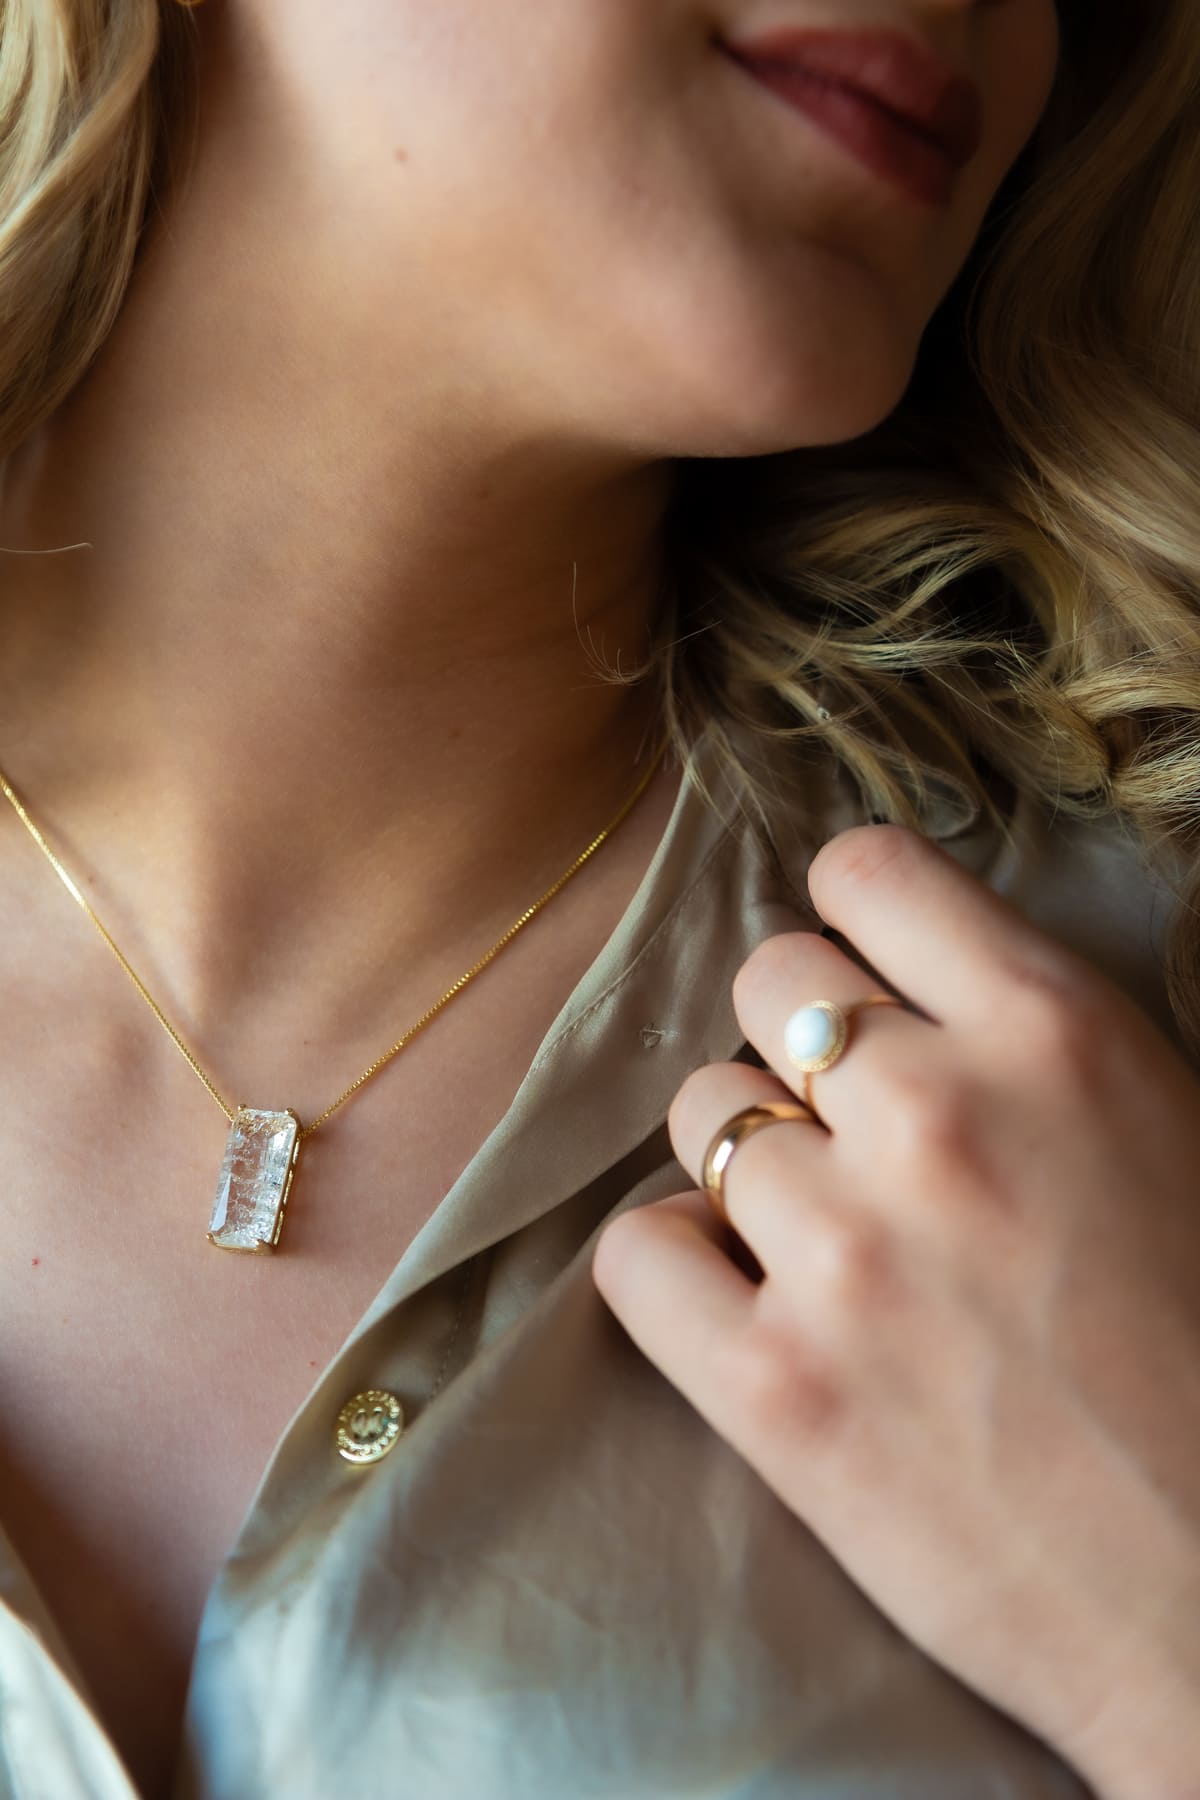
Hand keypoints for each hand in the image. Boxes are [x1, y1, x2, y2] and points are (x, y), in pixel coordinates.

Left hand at [592, 823, 1199, 1798]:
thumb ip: (1035, 1037)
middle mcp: (935, 1116)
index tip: (868, 981)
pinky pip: (634, 1252)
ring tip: (817, 1234)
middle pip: (769, 983)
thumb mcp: (1168, 1129)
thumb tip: (902, 989)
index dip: (857, 925)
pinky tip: (738, 1300)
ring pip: (700, 1114)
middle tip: (850, 1127)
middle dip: (801, 1043)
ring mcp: (840, 1253)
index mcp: (1055, 1034)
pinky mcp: (772, 1388)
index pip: (866, 874)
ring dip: (748, 1161)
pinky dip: (675, 1264)